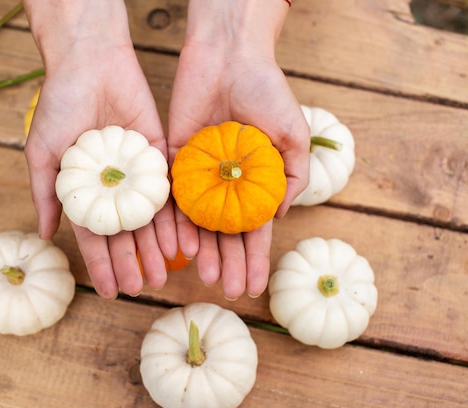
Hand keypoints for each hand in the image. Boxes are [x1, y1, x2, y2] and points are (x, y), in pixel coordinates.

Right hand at [23, 0, 176, 298]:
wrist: (90, 63)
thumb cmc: (59, 105)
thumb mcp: (43, 152)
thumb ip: (45, 194)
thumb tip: (44, 235)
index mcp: (87, 189)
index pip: (95, 235)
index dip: (101, 264)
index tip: (108, 291)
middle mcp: (114, 186)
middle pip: (125, 232)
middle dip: (131, 262)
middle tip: (141, 288)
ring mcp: (138, 173)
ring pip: (149, 219)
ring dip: (155, 248)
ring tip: (162, 275)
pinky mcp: (160, 156)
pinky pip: (168, 192)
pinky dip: (173, 218)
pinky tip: (179, 243)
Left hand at [168, 0, 310, 299]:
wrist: (230, 56)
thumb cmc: (267, 91)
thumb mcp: (293, 135)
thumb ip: (293, 175)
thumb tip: (280, 215)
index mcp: (253, 181)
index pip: (254, 229)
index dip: (256, 258)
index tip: (256, 288)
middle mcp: (224, 184)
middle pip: (226, 233)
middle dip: (230, 263)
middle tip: (229, 291)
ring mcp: (199, 175)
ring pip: (200, 223)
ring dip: (205, 252)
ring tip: (209, 279)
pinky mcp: (173, 161)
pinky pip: (174, 199)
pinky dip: (179, 224)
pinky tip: (184, 248)